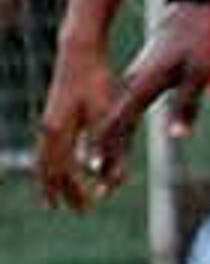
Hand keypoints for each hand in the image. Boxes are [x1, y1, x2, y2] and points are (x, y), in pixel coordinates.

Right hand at [34, 35, 125, 209]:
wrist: (79, 52)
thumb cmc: (98, 80)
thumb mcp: (110, 113)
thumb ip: (111, 146)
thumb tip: (113, 179)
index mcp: (60, 131)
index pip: (65, 171)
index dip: (76, 190)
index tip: (88, 206)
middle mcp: (47, 130)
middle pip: (49, 171)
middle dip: (62, 192)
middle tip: (76, 211)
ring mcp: (46, 123)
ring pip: (43, 162)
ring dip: (50, 182)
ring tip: (54, 201)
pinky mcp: (50, 117)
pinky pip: (46, 150)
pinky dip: (50, 166)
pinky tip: (60, 171)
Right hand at [95, 2, 209, 184]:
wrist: (188, 12)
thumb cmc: (198, 40)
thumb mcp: (201, 71)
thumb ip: (188, 104)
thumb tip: (178, 135)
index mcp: (143, 82)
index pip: (119, 120)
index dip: (107, 145)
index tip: (95, 169)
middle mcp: (130, 85)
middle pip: (110, 126)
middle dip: (103, 158)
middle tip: (97, 190)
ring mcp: (130, 84)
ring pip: (111, 122)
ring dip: (104, 152)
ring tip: (98, 181)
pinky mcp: (135, 84)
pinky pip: (118, 114)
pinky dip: (112, 136)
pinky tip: (107, 154)